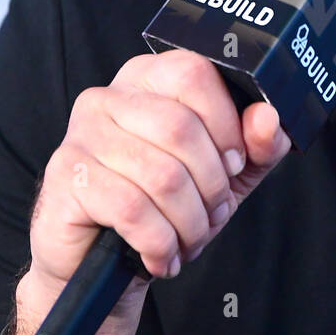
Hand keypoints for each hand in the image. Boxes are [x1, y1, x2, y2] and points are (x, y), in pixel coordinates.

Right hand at [28, 49, 291, 306]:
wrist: (100, 261)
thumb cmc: (164, 206)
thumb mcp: (225, 173)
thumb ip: (257, 144)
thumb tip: (268, 118)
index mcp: (148, 79)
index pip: (195, 74)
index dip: (227, 124)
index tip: (235, 163)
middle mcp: (109, 97)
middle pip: (181, 128)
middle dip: (212, 185)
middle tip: (213, 213)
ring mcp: (82, 135)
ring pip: (162, 175)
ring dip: (189, 222)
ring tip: (188, 239)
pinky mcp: (67, 177)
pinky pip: (132, 210)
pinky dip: (160, 243)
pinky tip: (161, 255)